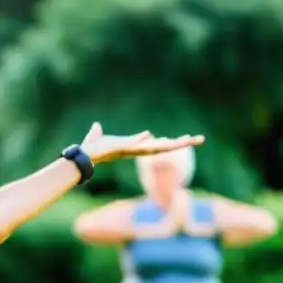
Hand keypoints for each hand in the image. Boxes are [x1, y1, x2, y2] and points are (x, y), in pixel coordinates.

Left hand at [80, 122, 203, 164]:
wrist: (82, 157)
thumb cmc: (91, 149)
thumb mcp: (98, 137)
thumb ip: (97, 132)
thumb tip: (96, 126)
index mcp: (134, 147)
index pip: (157, 145)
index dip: (171, 142)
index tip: (185, 139)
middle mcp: (136, 150)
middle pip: (163, 147)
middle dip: (182, 144)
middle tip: (200, 139)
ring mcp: (131, 150)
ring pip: (156, 148)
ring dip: (173, 144)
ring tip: (189, 139)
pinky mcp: (122, 148)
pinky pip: (136, 145)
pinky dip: (144, 141)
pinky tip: (154, 136)